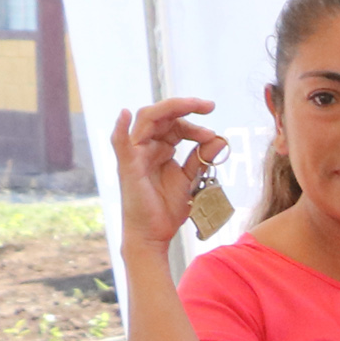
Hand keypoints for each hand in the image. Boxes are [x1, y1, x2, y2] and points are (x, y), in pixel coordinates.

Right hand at [111, 97, 226, 254]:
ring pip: (146, 120)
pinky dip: (120, 128)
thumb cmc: (166, 208)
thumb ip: (201, 159)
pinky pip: (120, 144)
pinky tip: (124, 114)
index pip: (176, 125)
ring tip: (192, 105)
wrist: (153, 234)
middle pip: (162, 116)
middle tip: (209, 105)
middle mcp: (146, 147)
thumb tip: (219, 139)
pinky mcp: (127, 167)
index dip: (196, 126)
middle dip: (185, 107)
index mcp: (160, 148)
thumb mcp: (190, 180)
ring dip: (170, 109)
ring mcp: (135, 155)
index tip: (213, 135)